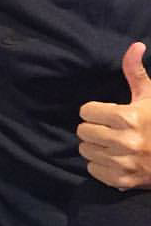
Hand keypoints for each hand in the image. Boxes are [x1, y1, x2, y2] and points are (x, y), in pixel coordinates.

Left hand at [77, 42, 150, 189]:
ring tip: (112, 142)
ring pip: (86, 150)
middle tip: (108, 128)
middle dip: (93, 127)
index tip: (106, 112)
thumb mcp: (150, 95)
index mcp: (128, 117)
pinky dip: (100, 164)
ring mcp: (122, 163)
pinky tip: (115, 157)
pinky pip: (92, 169)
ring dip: (95, 145)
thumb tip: (135, 45)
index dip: (95, 110)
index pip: (86, 111)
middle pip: (83, 131)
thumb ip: (136, 71)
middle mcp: (124, 141)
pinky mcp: (122, 181)